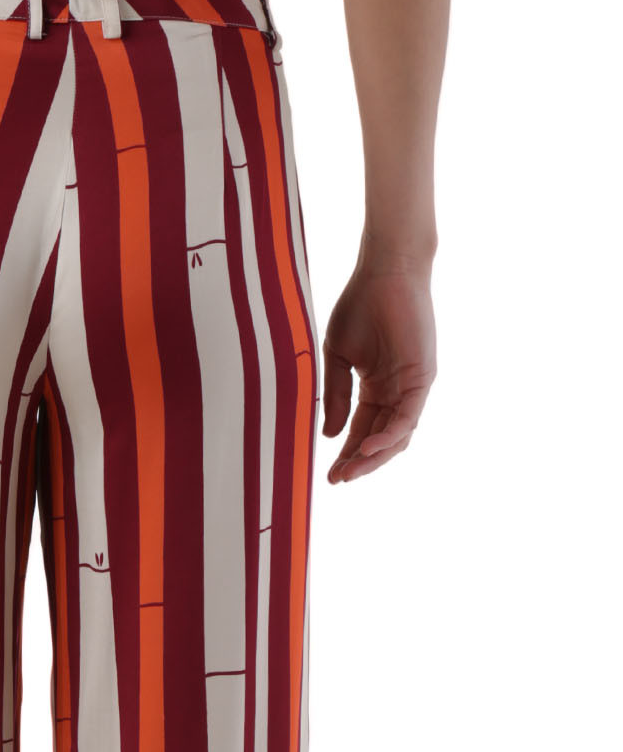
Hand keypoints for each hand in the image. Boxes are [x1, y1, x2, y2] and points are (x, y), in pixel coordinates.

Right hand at [321, 244, 436, 483]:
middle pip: (381, 440)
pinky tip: (367, 448)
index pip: (362, 431)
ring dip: (374, 457)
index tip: (328, 476)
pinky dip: (389, 435)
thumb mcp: (338, 358)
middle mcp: (398, 392)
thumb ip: (337, 396)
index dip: (346, 454)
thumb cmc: (361, 304)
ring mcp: (413, 386)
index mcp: (377, 387)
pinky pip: (407, 417)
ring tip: (350, 471)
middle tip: (337, 480)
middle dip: (359, 463)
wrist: (385, 270)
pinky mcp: (423, 377)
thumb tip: (331, 434)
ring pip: (397, 435)